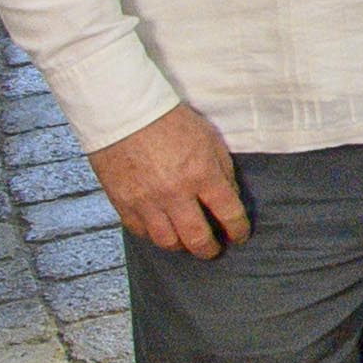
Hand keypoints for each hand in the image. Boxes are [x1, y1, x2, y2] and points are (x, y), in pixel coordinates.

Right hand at [91, 105, 247, 256]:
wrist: (124, 112)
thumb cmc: (169, 120)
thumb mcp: (209, 138)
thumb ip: (222, 170)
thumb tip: (229, 197)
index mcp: (201, 174)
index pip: (229, 213)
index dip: (238, 230)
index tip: (240, 236)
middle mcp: (174, 192)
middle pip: (197, 237)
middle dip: (209, 249)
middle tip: (214, 250)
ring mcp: (146, 200)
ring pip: (167, 241)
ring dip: (181, 246)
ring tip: (187, 243)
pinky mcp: (123, 202)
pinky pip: (141, 231)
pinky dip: (153, 235)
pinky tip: (161, 230)